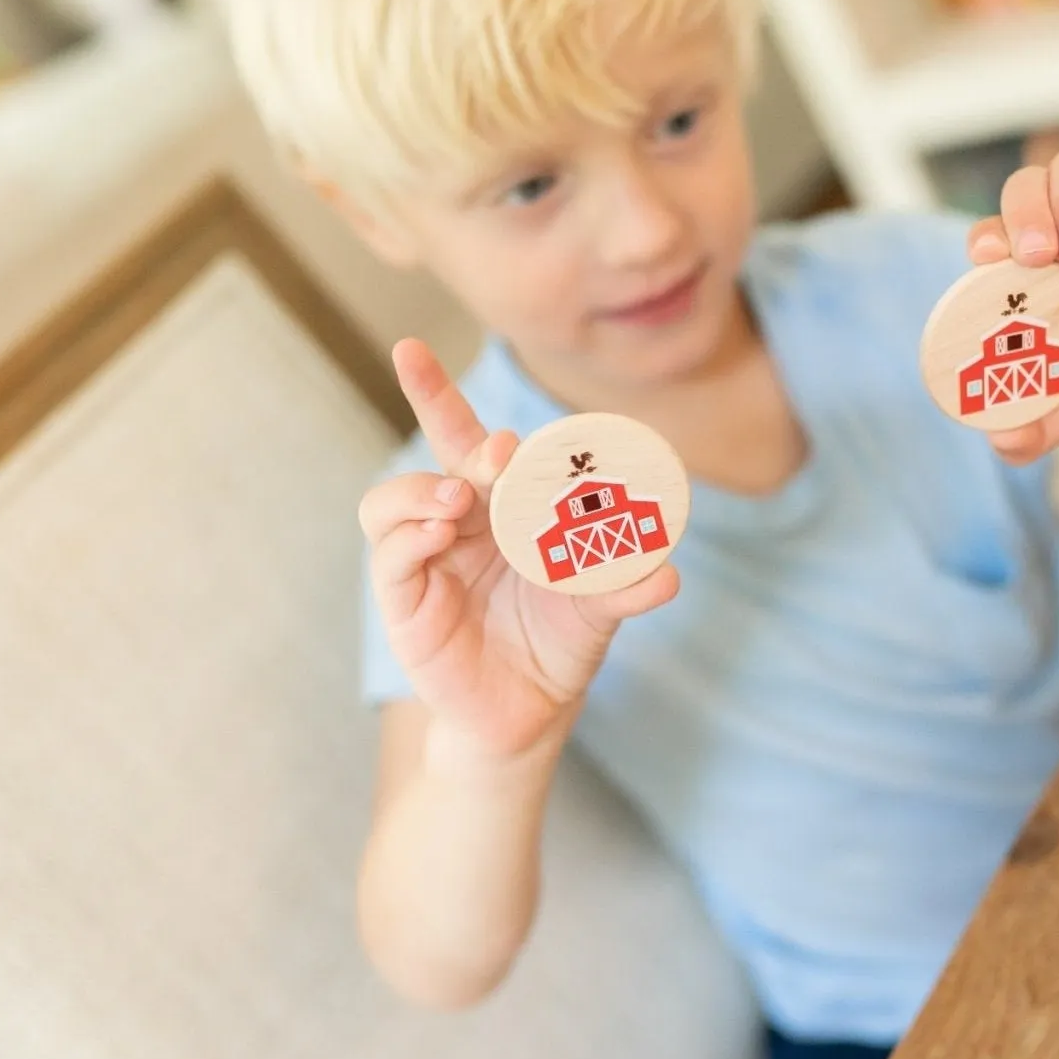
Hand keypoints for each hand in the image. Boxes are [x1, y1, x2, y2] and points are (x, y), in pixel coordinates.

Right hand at [359, 340, 679, 757]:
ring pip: (391, 505)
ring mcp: (424, 560)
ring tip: (459, 505)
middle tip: (500, 455)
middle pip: (433, 459)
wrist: (533, 712)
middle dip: (455, 438)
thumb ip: (627, 584)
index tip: (409, 347)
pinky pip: (391, 560)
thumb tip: (668, 573)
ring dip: (423, 493)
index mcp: (497, 505)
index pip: (462, 438)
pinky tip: (439, 537)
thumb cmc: (559, 640)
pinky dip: (409, 540)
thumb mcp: (600, 606)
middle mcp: (455, 522)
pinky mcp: (405, 604)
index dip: (433, 392)